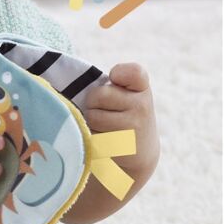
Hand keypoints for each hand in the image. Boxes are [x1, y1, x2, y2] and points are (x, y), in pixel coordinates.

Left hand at [84, 63, 159, 177]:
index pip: (134, 72)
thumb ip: (113, 85)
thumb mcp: (127, 94)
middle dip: (93, 103)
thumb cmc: (125, 114)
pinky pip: (92, 135)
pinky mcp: (121, 146)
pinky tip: (105, 140)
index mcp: (142, 88)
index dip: (118, 73)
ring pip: (92, 117)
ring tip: (105, 126)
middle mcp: (142, 106)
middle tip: (105, 111)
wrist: (141, 151)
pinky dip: (92, 137)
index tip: (115, 80)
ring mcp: (134, 127)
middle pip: (98, 95)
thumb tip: (82, 95)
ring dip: (91, 122)